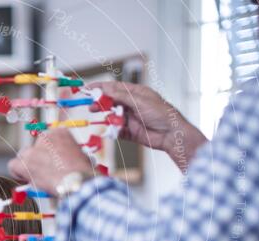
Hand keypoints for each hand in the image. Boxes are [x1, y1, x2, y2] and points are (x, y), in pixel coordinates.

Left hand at [8, 128, 93, 194]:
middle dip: (38, 158)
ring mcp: (34, 149)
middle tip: (44, 171)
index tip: (53, 162)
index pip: (48, 140)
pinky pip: (13, 166)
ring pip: (24, 156)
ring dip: (28, 165)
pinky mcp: (25, 162)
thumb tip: (60, 165)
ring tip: (37, 177)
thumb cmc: (83, 174)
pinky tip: (25, 180)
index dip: (49, 153)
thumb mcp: (80, 157)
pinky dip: (18, 173)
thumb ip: (67, 156)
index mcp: (61, 133)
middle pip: (35, 147)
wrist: (77, 182)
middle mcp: (45, 137)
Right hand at [87, 81, 206, 169]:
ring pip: (112, 116)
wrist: (171, 134)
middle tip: (91, 107)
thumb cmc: (161, 113)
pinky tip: (112, 129)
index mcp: (135, 93)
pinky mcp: (129, 131)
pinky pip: (116, 129)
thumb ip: (121, 96)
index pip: (114, 87)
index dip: (100, 88)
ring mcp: (130, 118)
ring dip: (106, 117)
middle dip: (100, 104)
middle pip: (110, 102)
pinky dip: (112, 130)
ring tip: (104, 119)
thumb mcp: (139, 101)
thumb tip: (105, 89)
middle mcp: (131, 104)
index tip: (87, 89)